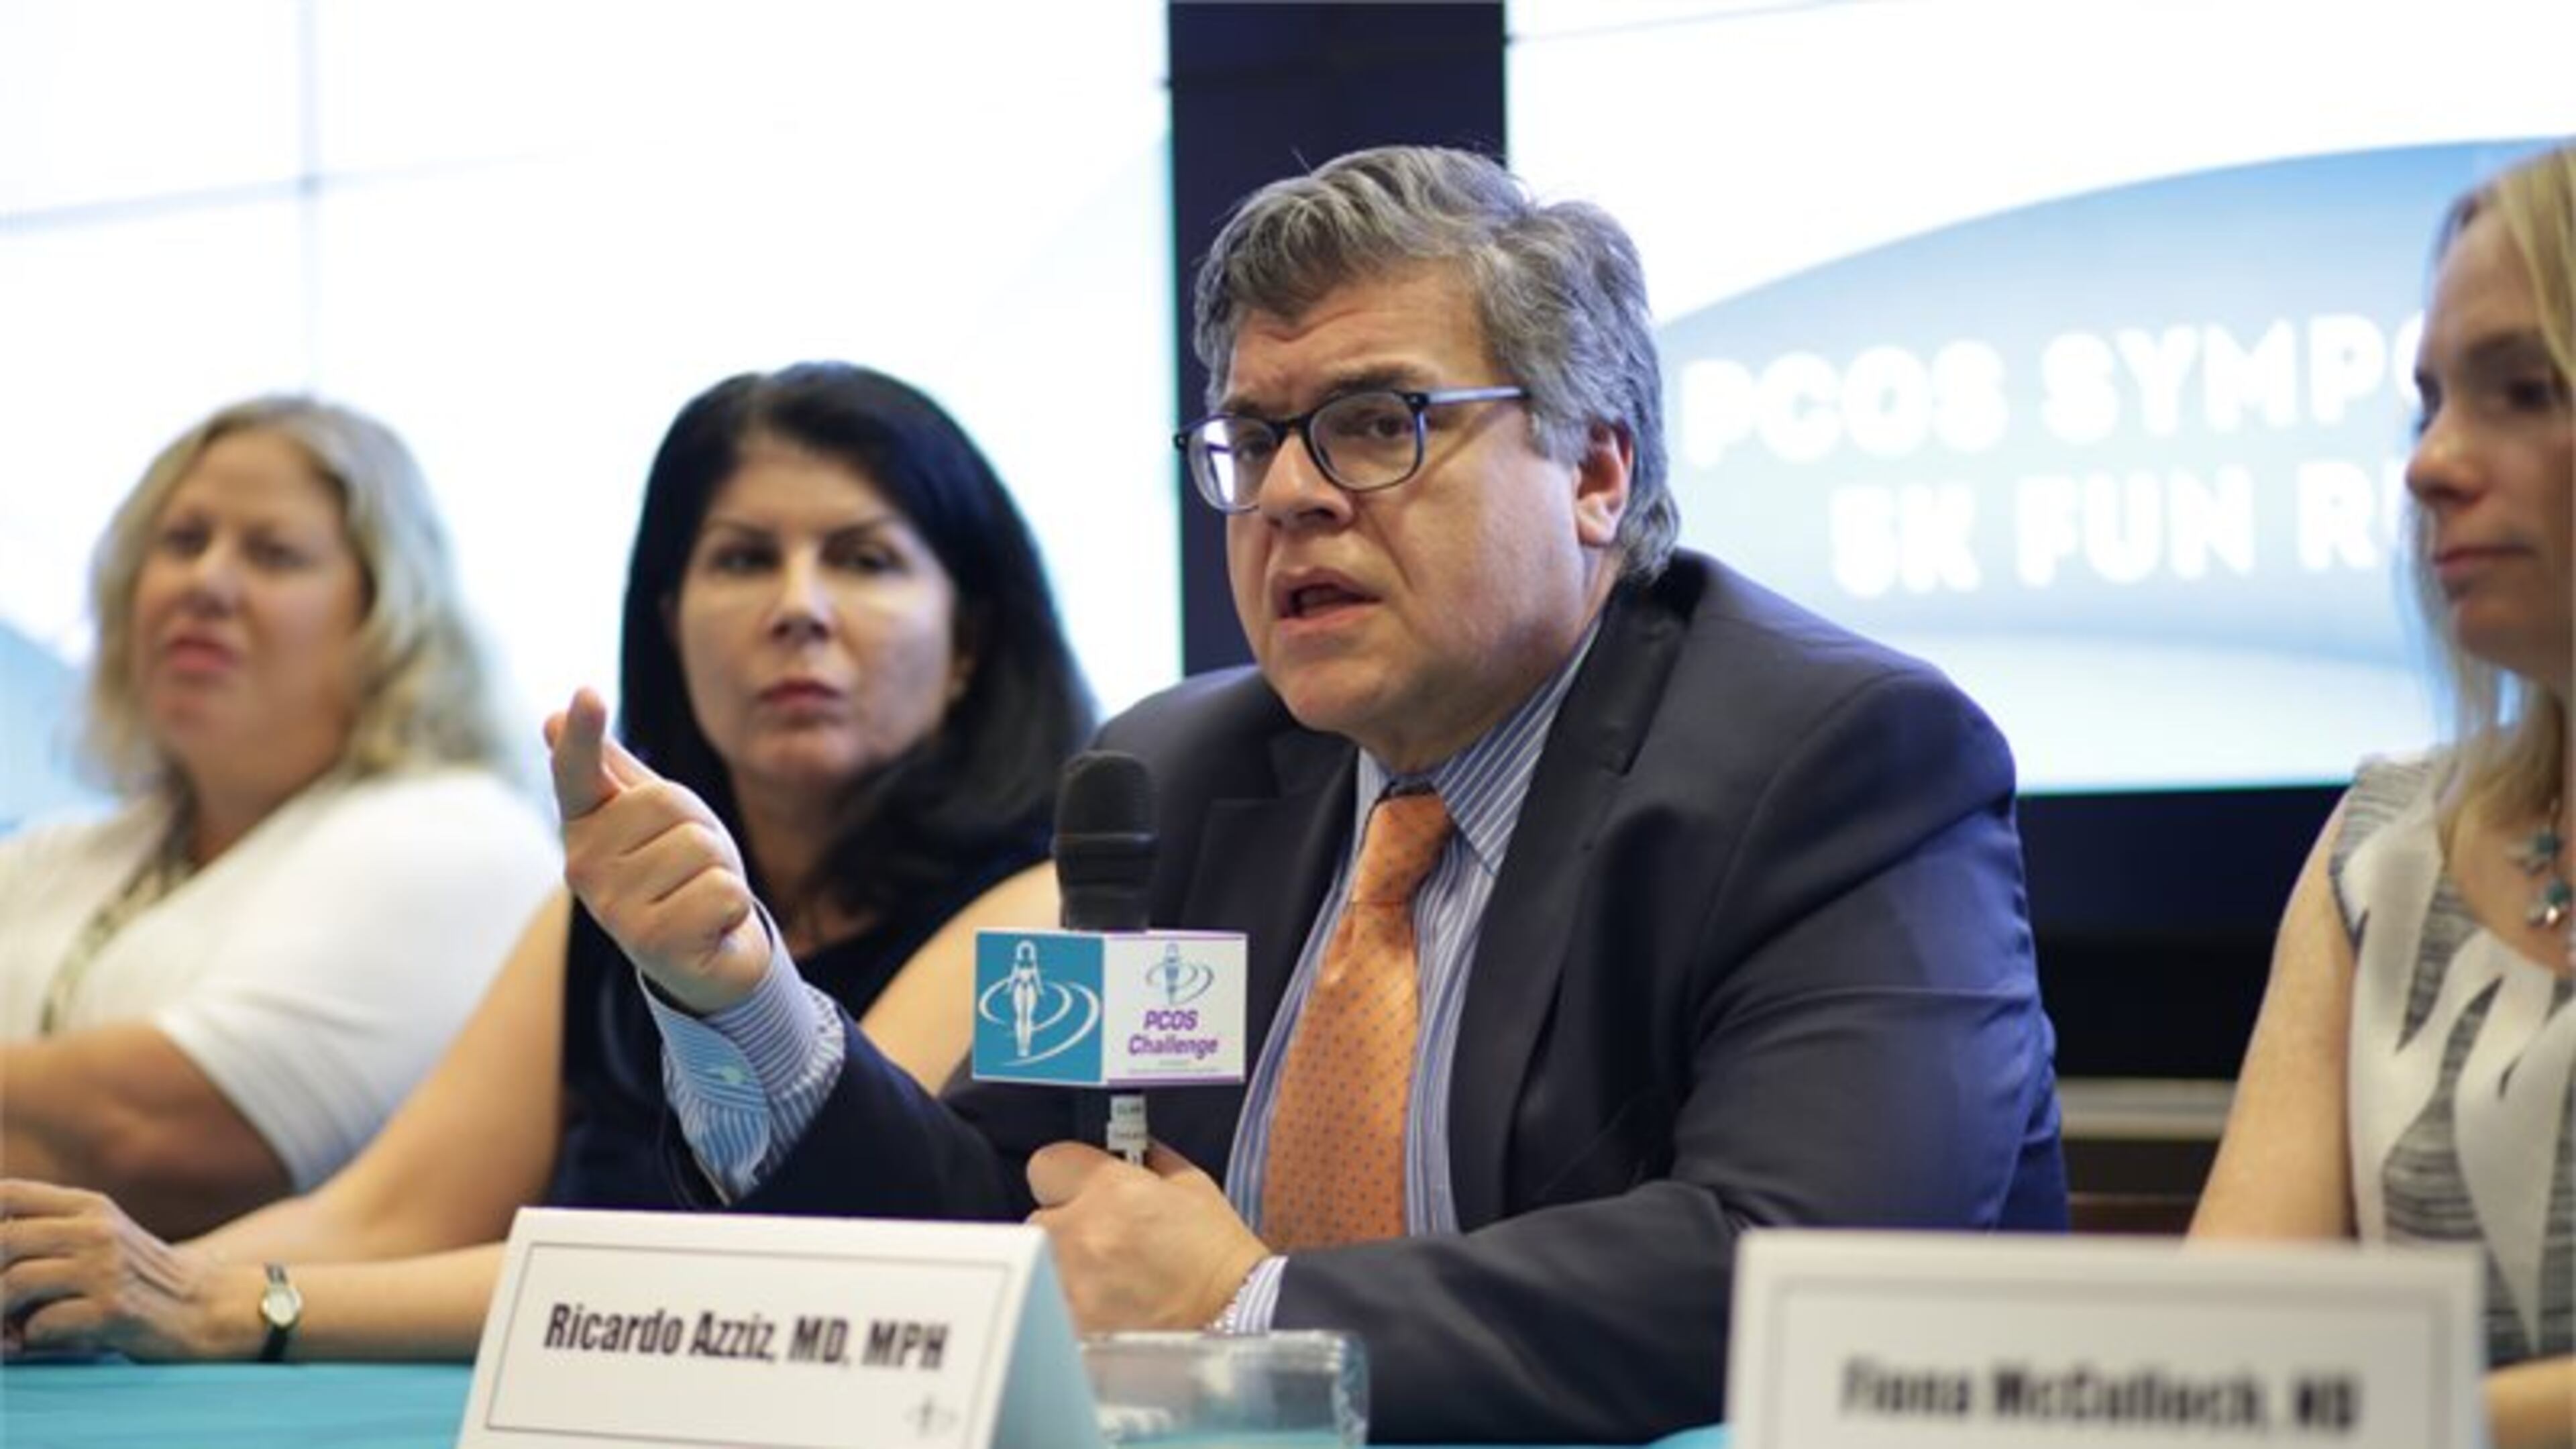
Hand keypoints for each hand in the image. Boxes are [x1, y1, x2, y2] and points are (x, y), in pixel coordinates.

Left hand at [0, 1180, 250, 1360]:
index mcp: (90, 1207)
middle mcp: (98, 1231)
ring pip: (15, 1282)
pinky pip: (42, 1324)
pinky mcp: (114, 1311)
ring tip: (8, 1330)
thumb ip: (52, 1231)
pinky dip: (30, 1338)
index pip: (8, 1195)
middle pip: (3, 1241)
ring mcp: (107, 1270)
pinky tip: (40, 1340)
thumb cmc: (142, 1279)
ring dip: (0, 1315)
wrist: (208, 1308)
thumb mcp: (103, 1237)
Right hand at [547, 689, 770, 1014]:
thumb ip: (609, 769)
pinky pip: (723, 893)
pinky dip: (732, 908)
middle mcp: (582, 867)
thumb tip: (548, 718)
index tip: (586, 694)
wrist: (707, 954)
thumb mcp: (655, 814)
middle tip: (690, 866)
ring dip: (718, 872)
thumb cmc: (679, 871)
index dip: (583, 734)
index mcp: (584, 826)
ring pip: (701, 849)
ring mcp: (612, 908)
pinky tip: (709, 927)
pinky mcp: (650, 944)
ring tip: (698, 896)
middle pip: (671, 803)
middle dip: (700, 830)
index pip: (577, 772)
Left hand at [1025, 1141, 1269, 1330]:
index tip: (1078, 1187)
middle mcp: (1083, 1232)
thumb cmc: (1219, 1253)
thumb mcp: (1193, 1185)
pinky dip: (1070, 1303)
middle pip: (1038, 1217)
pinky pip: (1052, 1302)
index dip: (1065, 1174)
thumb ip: (1150, 1159)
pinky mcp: (1074, 1324)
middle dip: (1063, 1224)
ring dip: (1063, 1265)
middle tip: (1097, 1238)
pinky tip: (1105, 1305)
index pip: (1046, 1163)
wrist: (1235, 1318)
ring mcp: (1074, 1283)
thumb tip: (1127, 1147)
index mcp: (1112, 1189)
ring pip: (1042, 1263)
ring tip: (1102, 1277)